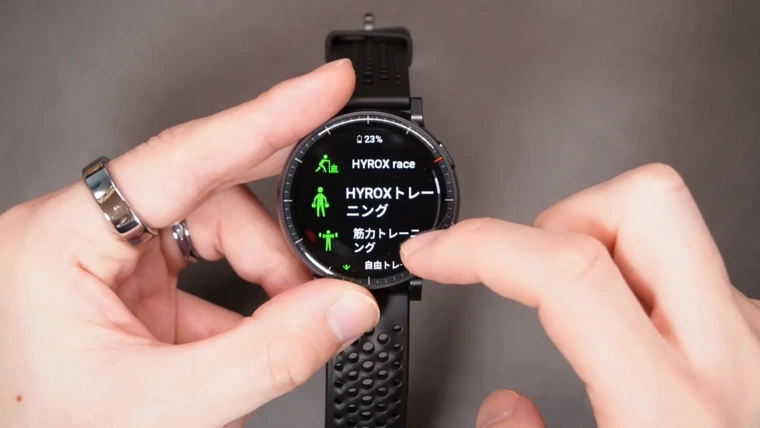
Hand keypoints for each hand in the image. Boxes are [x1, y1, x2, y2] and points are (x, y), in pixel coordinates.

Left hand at [0, 59, 380, 427]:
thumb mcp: (166, 407)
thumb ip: (268, 355)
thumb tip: (342, 306)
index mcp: (57, 244)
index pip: (180, 159)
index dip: (262, 120)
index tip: (320, 92)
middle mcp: (77, 238)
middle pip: (205, 192)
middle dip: (276, 220)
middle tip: (333, 212)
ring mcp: (105, 261)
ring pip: (214, 230)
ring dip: (266, 272)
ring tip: (292, 318)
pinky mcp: (130, 286)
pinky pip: (206, 266)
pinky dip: (247, 297)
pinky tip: (259, 332)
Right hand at [401, 164, 759, 427]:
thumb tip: (503, 410)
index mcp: (674, 412)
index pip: (569, 273)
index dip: (480, 247)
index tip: (436, 252)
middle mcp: (733, 362)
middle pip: (647, 207)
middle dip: (560, 218)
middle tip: (523, 264)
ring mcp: (758, 348)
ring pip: (675, 235)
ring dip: (599, 247)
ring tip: (563, 298)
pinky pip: (693, 282)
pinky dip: (638, 290)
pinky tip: (623, 343)